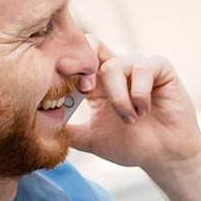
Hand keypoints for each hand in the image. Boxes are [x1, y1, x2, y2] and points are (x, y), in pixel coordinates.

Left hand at [65, 42, 200, 172]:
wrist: (165, 156)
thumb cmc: (132, 146)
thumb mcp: (90, 139)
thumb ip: (66, 131)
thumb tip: (36, 127)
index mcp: (98, 81)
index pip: (77, 58)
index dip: (66, 69)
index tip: (62, 92)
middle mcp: (117, 68)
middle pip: (92, 44)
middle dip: (84, 69)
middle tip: (86, 93)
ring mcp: (138, 66)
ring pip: (114, 65)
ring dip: (118, 98)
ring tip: (130, 119)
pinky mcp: (160, 68)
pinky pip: (143, 68)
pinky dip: (139, 93)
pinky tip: (144, 110)